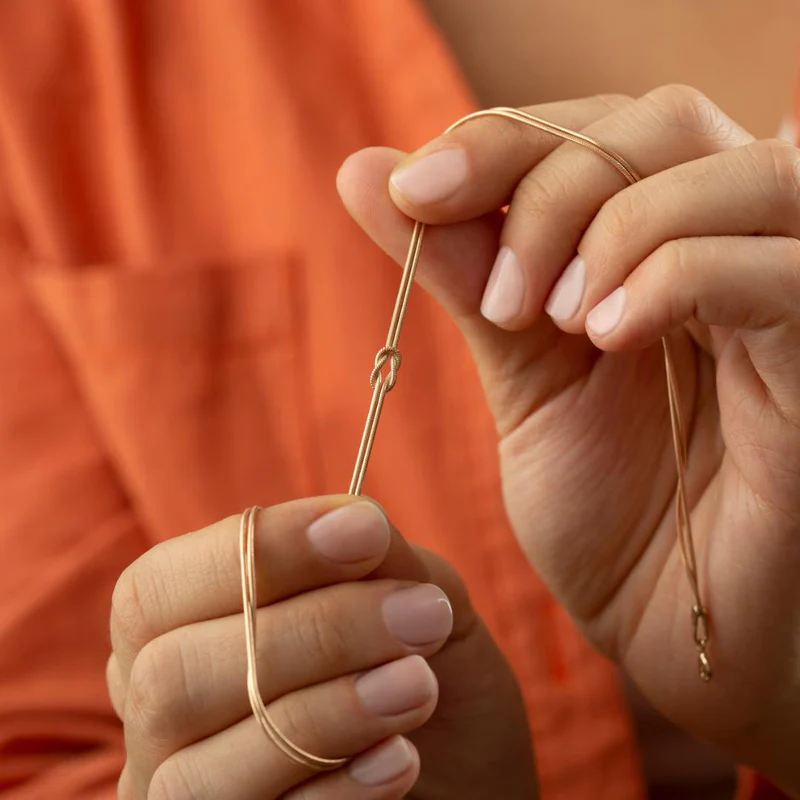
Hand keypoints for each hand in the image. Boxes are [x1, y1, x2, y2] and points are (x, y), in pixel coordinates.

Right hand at [108, 496, 535, 798]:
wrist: (470, 776)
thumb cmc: (430, 673)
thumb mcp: (414, 595)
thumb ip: (376, 558)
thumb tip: (350, 519)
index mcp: (175, 631)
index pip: (158, 588)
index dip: (259, 550)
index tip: (365, 527)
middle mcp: (155, 719)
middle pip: (172, 674)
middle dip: (313, 632)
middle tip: (422, 614)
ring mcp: (178, 797)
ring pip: (199, 770)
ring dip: (327, 712)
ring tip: (420, 684)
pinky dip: (336, 789)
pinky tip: (401, 758)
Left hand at [337, 85, 799, 793]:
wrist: (669, 626)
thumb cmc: (604, 509)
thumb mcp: (517, 372)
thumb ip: (460, 266)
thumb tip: (365, 170)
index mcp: (656, 244)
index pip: (594, 127)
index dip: (500, 140)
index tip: (410, 189)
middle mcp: (733, 246)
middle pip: (661, 122)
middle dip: (552, 183)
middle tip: (500, 296)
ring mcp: (789, 298)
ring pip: (733, 170)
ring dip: (611, 226)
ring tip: (552, 321)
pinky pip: (775, 267)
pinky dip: (675, 276)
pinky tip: (609, 336)